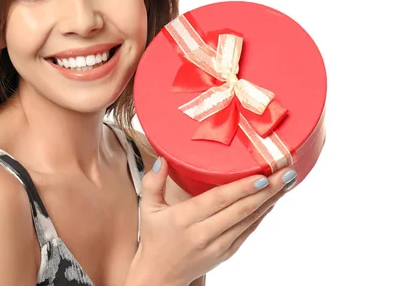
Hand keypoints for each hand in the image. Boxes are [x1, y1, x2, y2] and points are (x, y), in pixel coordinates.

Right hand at [129, 157, 295, 285]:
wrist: (160, 276)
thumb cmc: (154, 238)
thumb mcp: (147, 209)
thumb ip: (152, 183)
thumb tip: (162, 160)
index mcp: (184, 219)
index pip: (218, 201)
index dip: (242, 189)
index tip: (263, 177)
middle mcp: (203, 233)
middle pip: (241, 210)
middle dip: (267, 191)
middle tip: (286, 173)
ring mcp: (217, 245)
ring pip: (249, 220)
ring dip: (270, 201)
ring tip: (286, 183)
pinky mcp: (226, 253)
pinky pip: (248, 231)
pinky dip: (261, 215)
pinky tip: (272, 201)